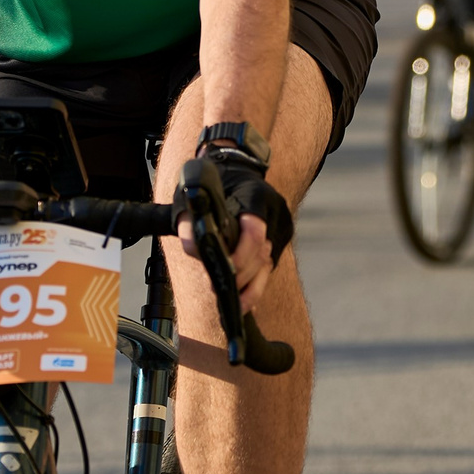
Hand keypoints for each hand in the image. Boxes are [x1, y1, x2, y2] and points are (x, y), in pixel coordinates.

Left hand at [176, 150, 291, 311]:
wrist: (237, 170)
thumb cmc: (214, 182)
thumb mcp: (194, 195)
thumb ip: (190, 220)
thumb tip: (195, 248)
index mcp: (257, 196)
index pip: (255, 231)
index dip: (241, 255)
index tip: (224, 269)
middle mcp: (276, 212)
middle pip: (262, 254)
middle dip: (242, 276)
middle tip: (220, 290)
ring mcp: (283, 226)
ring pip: (268, 265)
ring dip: (249, 285)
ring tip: (232, 302)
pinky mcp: (282, 239)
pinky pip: (270, 266)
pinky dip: (256, 283)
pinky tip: (243, 298)